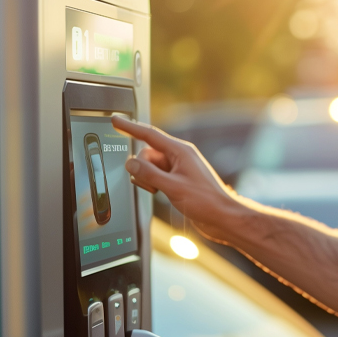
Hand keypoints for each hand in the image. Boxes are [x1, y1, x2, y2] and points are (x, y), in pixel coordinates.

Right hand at [111, 116, 243, 240]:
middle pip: (147, 154)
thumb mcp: (173, 187)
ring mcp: (178, 168)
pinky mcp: (177, 179)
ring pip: (150, 166)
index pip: (149, 134)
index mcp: (180, 151)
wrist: (222, 217)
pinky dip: (153, 183)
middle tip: (151, 185)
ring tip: (159, 191)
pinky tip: (161, 193)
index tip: (115, 120)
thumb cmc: (206, 201)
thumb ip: (149, 174)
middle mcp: (179, 157)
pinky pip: (156, 175)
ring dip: (147, 178)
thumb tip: (130, 163)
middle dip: (142, 168)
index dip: (130, 127)